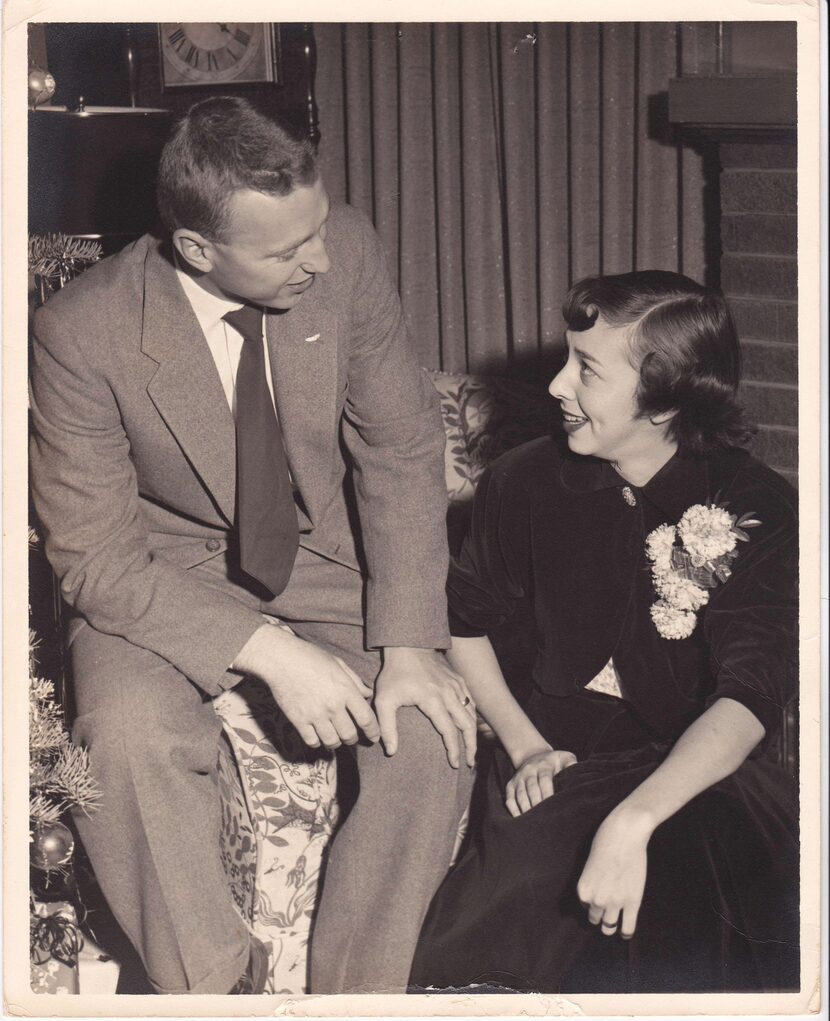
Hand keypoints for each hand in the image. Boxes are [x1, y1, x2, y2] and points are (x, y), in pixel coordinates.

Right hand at [233, 624, 380, 749]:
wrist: (282, 659)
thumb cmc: (311, 657)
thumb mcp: (338, 663)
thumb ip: (354, 681)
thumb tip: (367, 694)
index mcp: (345, 690)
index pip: (366, 719)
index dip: (373, 732)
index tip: (374, 737)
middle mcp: (332, 705)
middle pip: (350, 735)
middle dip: (353, 739)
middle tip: (351, 736)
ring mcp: (315, 715)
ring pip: (332, 742)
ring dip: (336, 742)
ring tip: (335, 737)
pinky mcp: (298, 720)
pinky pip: (312, 742)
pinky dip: (318, 742)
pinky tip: (318, 736)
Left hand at [374, 647, 476, 767]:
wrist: (407, 645)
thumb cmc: (394, 674)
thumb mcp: (384, 700)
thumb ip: (387, 727)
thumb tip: (391, 752)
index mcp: (433, 700)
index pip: (449, 731)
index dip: (454, 750)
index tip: (455, 764)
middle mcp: (449, 693)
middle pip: (467, 724)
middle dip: (471, 746)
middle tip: (469, 762)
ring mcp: (456, 685)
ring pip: (472, 713)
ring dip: (473, 732)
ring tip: (471, 748)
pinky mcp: (458, 679)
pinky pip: (471, 700)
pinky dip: (473, 715)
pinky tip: (470, 724)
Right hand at [505, 747, 576, 816]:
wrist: (532, 754)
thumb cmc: (554, 761)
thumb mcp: (564, 757)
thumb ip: (571, 764)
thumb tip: (578, 774)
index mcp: (544, 765)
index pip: (545, 780)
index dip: (548, 794)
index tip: (553, 807)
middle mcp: (529, 771)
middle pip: (531, 789)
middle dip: (536, 804)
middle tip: (543, 819)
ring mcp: (519, 778)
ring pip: (520, 795)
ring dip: (525, 808)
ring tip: (532, 822)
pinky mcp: (511, 785)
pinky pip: (509, 798)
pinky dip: (513, 809)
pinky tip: (519, 820)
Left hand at [576, 805, 653, 938]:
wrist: (624, 835)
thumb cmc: (605, 842)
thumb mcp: (590, 863)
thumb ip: (592, 881)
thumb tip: (598, 890)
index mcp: (583, 889)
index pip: (584, 904)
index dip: (591, 899)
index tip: (597, 895)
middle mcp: (596, 900)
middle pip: (595, 917)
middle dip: (599, 914)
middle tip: (605, 910)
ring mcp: (615, 903)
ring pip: (609, 926)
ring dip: (609, 926)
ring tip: (611, 925)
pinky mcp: (632, 902)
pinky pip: (628, 926)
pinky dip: (626, 932)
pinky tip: (625, 933)